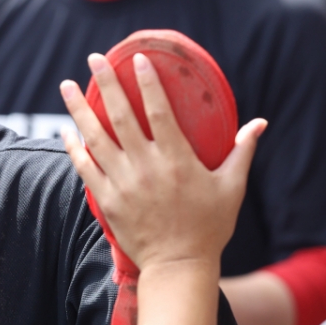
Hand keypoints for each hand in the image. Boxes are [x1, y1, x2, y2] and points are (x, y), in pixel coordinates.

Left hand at [59, 52, 265, 273]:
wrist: (179, 267)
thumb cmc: (209, 227)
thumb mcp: (232, 187)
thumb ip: (242, 151)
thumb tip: (260, 122)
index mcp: (177, 159)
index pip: (158, 111)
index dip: (147, 83)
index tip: (137, 59)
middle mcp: (146, 166)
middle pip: (120, 116)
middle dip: (106, 84)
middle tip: (94, 58)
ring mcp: (123, 182)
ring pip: (95, 137)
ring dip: (79, 109)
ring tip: (67, 85)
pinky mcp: (107, 200)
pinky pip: (85, 167)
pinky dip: (73, 147)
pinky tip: (65, 129)